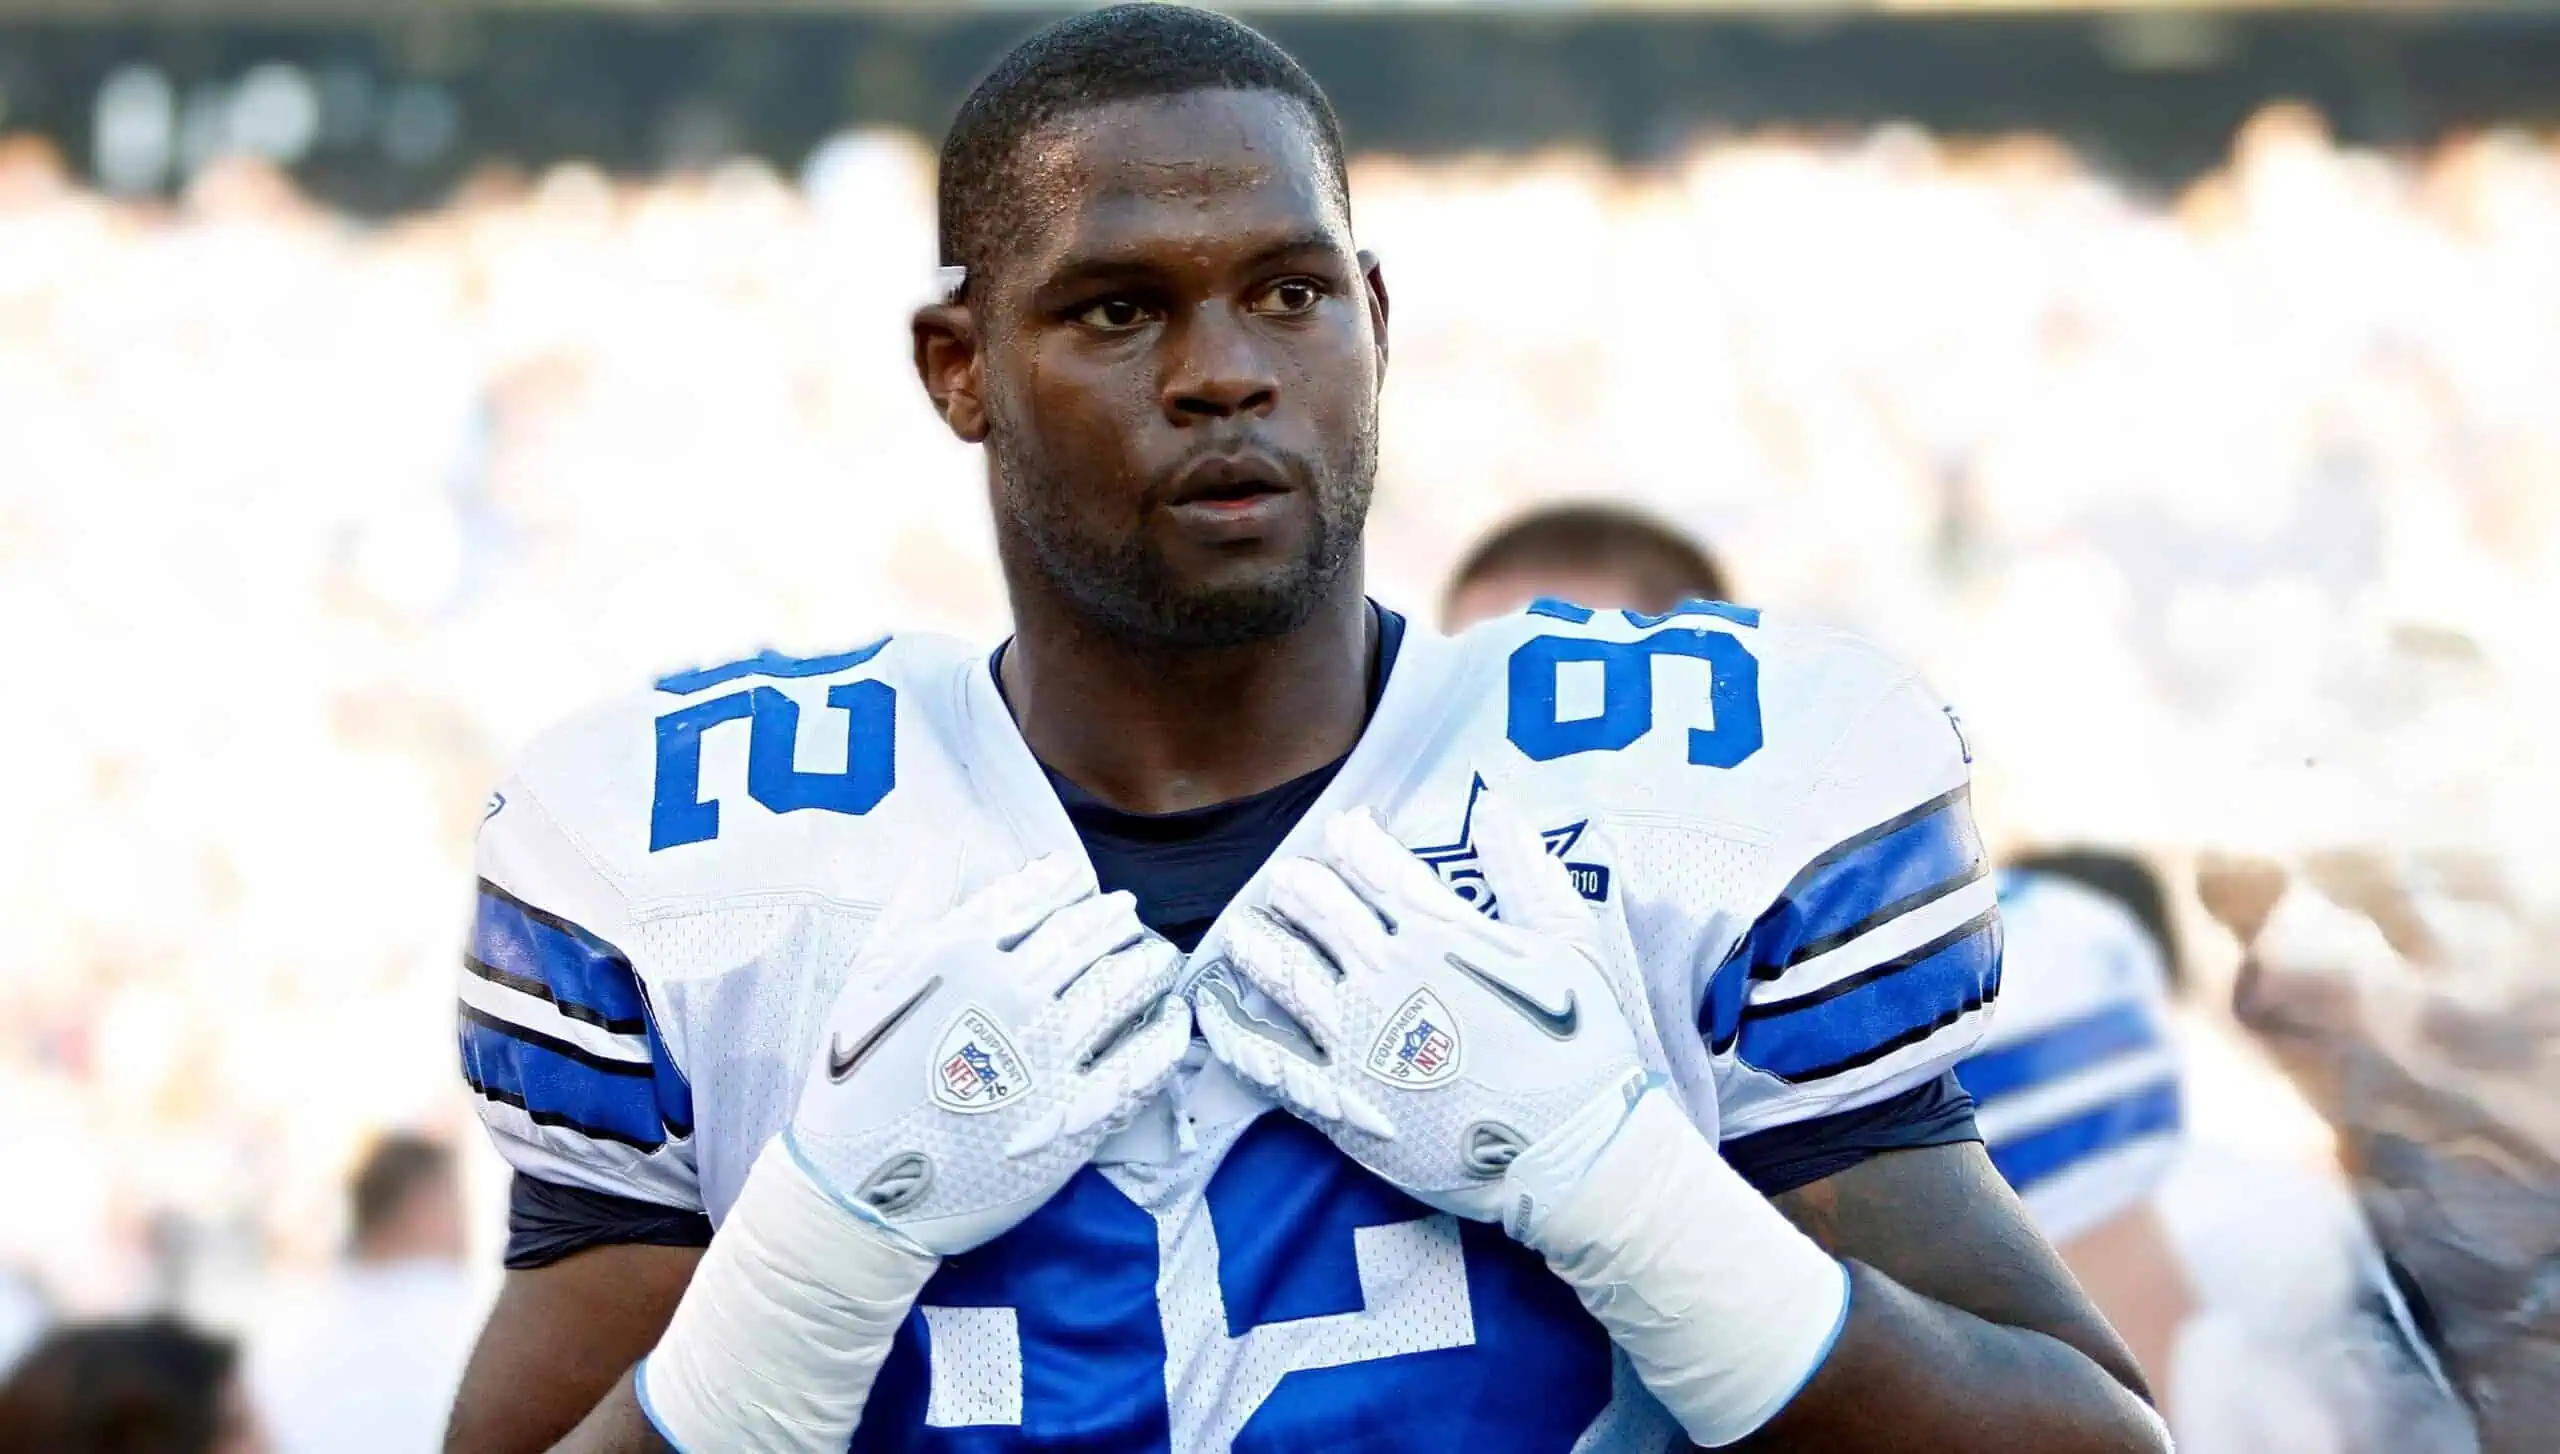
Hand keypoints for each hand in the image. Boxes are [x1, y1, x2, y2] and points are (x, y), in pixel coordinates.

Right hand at [787, 851, 1191, 1255]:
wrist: (860, 1189)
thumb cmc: (856, 1081)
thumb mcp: (867, 981)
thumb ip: (913, 910)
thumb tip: (946, 850)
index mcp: (961, 954)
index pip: (1033, 898)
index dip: (1064, 883)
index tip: (1078, 879)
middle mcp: (1014, 992)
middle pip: (1085, 937)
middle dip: (1111, 919)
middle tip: (1126, 914)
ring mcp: (1051, 1052)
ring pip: (1120, 987)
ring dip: (1146, 964)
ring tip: (1156, 957)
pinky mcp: (1076, 1110)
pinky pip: (1141, 1060)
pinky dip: (1164, 1033)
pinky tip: (1171, 1019)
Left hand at [1193, 793, 1649, 1231]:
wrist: (1573, 1151)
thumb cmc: (1581, 1043)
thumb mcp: (1569, 939)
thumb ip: (1526, 867)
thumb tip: (1493, 807)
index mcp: (1437, 931)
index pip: (1376, 868)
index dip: (1353, 841)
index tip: (1341, 829)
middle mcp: (1384, 976)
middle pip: (1321, 913)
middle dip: (1299, 889)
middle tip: (1285, 880)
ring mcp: (1354, 1039)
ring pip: (1285, 975)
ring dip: (1259, 944)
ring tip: (1242, 930)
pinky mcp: (1338, 1100)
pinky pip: (1270, 1061)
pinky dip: (1237, 1035)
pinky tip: (1219, 1018)